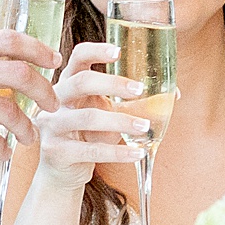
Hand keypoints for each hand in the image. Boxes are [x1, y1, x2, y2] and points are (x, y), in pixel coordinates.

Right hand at [0, 30, 62, 182]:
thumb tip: (3, 67)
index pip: (9, 38)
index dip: (39, 48)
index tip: (55, 61)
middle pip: (20, 71)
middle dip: (46, 90)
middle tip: (53, 105)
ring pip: (11, 109)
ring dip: (27, 127)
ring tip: (29, 138)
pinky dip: (2, 148)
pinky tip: (1, 153)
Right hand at [30, 42, 146, 189]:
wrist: (62, 173)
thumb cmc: (87, 136)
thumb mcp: (105, 113)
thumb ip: (130, 102)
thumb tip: (173, 93)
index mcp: (68, 83)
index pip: (77, 58)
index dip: (96, 51)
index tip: (119, 52)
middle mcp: (55, 100)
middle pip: (81, 82)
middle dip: (112, 84)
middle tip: (139, 90)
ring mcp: (52, 125)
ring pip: (88, 118)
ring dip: (120, 121)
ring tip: (145, 127)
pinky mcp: (55, 151)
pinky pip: (90, 151)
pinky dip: (117, 152)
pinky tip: (137, 153)